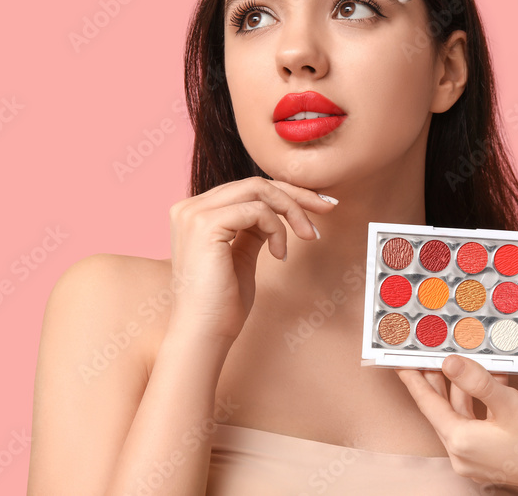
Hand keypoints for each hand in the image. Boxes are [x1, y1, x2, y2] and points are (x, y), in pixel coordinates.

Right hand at [166, 177, 336, 343]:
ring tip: (306, 237)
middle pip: (255, 184)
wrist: (205, 333)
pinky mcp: (205, 224)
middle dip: (297, 195)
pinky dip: (278, 230)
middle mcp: (189, 207)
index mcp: (195, 212)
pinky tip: (279, 255)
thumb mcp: (242, 255)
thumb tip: (279, 211)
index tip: (318, 203)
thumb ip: (254, 229)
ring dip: (292, 213)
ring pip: (259, 191)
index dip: (286, 192)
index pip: (247, 188)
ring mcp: (194, 214)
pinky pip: (257, 211)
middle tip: (327, 208)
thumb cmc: (222, 304)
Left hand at [396, 354, 517, 491]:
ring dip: (464, 386)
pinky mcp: (494, 455)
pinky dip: (481, 399)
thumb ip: (476, 381)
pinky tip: (492, 376)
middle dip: (437, 378)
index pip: (428, 404)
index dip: (413, 378)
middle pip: (443, 408)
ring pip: (462, 413)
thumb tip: (448, 363)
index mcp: (461, 443)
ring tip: (461, 356)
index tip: (399, 360)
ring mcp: (479, 457)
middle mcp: (465, 454)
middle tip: (427, 352)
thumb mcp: (509, 404)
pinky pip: (479, 421)